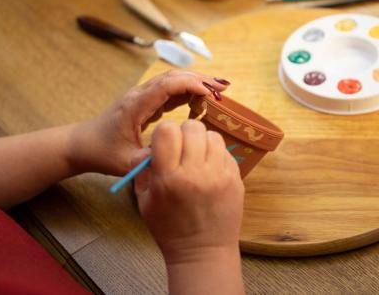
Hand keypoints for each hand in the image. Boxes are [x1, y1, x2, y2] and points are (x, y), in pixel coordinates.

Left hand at [68, 69, 229, 174]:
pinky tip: (200, 100)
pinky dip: (187, 92)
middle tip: (224, 88)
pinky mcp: (145, 103)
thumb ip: (152, 160)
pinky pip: (169, 91)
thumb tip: (179, 156)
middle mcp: (140, 95)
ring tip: (218, 91)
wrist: (81, 145)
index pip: (167, 86)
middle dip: (199, 79)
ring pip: (172, 81)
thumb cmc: (102, 153)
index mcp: (136, 106)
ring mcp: (142, 97)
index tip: (211, 93)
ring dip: (195, 82)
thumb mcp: (127, 163)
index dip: (191, 85)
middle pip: (173, 77)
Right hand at [134, 120, 244, 263]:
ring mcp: (219, 175)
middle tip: (183, 149)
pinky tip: (211, 170)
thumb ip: (142, 169)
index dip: (164, 133)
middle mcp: (195, 172)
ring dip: (203, 142)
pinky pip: (226, 152)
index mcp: (169, 177)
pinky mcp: (236, 179)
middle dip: (184, 133)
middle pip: (193, 126)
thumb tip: (150, 146)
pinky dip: (216, 155)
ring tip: (198, 158)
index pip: (167, 130)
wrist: (203, 251)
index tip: (166, 143)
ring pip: (212, 135)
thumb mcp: (144, 201)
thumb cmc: (168, 227)